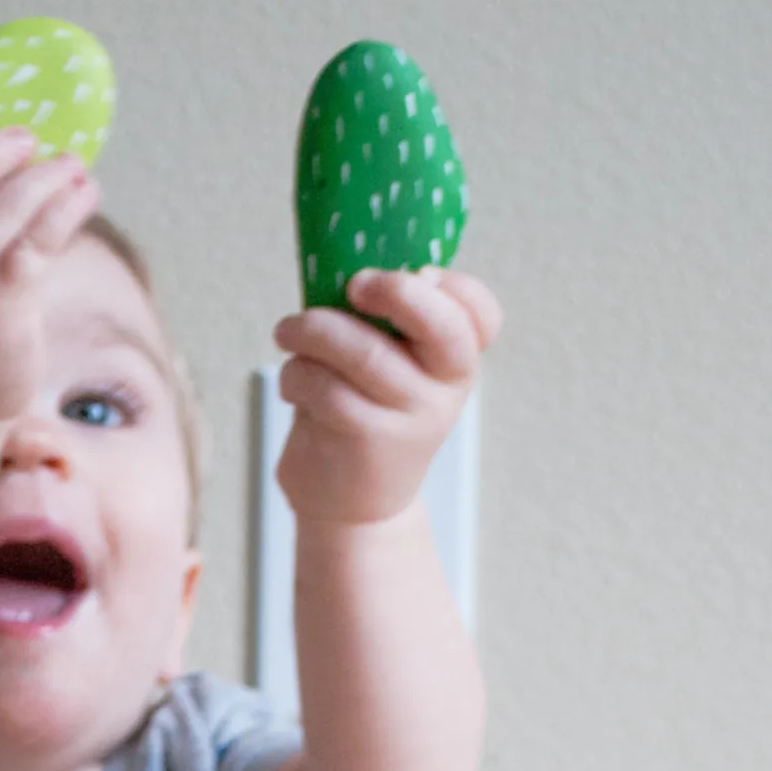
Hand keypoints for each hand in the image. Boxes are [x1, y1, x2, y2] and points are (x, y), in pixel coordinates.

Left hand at [273, 267, 502, 528]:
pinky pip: (324, 386)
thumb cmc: (363, 416)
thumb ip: (382, 323)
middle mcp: (444, 390)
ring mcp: (411, 418)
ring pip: (364, 352)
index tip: (417, 271)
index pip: (482, 316)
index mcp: (454, 361)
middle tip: (353, 285)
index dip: (455, 287)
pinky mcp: (367, 441)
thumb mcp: (387, 368)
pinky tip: (293, 382)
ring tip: (288, 331)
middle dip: (395, 292)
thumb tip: (340, 262)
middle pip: (440, 326)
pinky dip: (296, 374)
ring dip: (312, 330)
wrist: (353, 508)